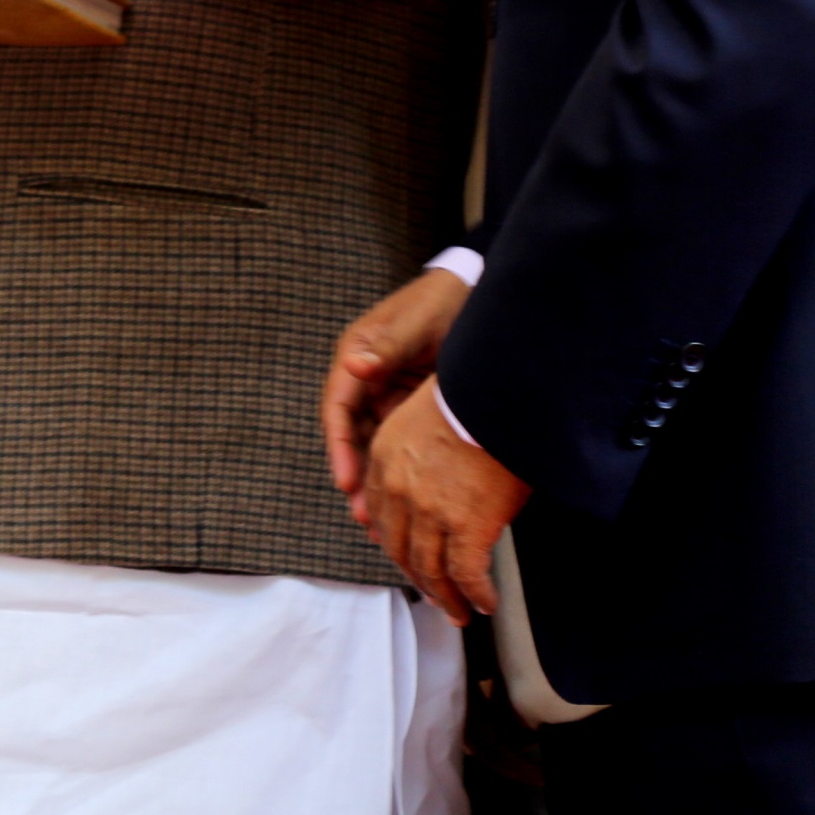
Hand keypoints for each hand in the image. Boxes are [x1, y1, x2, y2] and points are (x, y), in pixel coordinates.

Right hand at [322, 266, 471, 515]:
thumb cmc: (440, 302)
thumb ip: (384, 347)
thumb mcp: (413, 325)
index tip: (346, 480)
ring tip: (379, 521)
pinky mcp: (407, 404)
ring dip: (375, 480)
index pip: (338, 410)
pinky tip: (404, 498)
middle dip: (356, 475)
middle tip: (364, 514)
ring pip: (374, 445)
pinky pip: (398, 443)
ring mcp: (386, 393)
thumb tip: (354, 365)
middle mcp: (364, 379)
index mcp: (356, 357)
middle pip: (353, 436)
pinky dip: (398, 470)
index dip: (340, 447)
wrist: (475, 293)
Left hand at [360, 380, 527, 625]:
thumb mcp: (421, 418)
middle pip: (401, 549)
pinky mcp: (466, 527)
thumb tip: (434, 483)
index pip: (382, 516)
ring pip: (430, 569)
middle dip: (418, 578)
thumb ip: (414, 456)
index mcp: (382, 459)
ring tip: (459, 612)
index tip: (409, 560)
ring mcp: (429, 512)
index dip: (396, 545)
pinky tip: (485, 604)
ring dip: (446, 597)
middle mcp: (398, 490)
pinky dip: (476, 595)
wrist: (496, 392)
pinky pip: (467, 574)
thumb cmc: (469, 397)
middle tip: (434, 595)